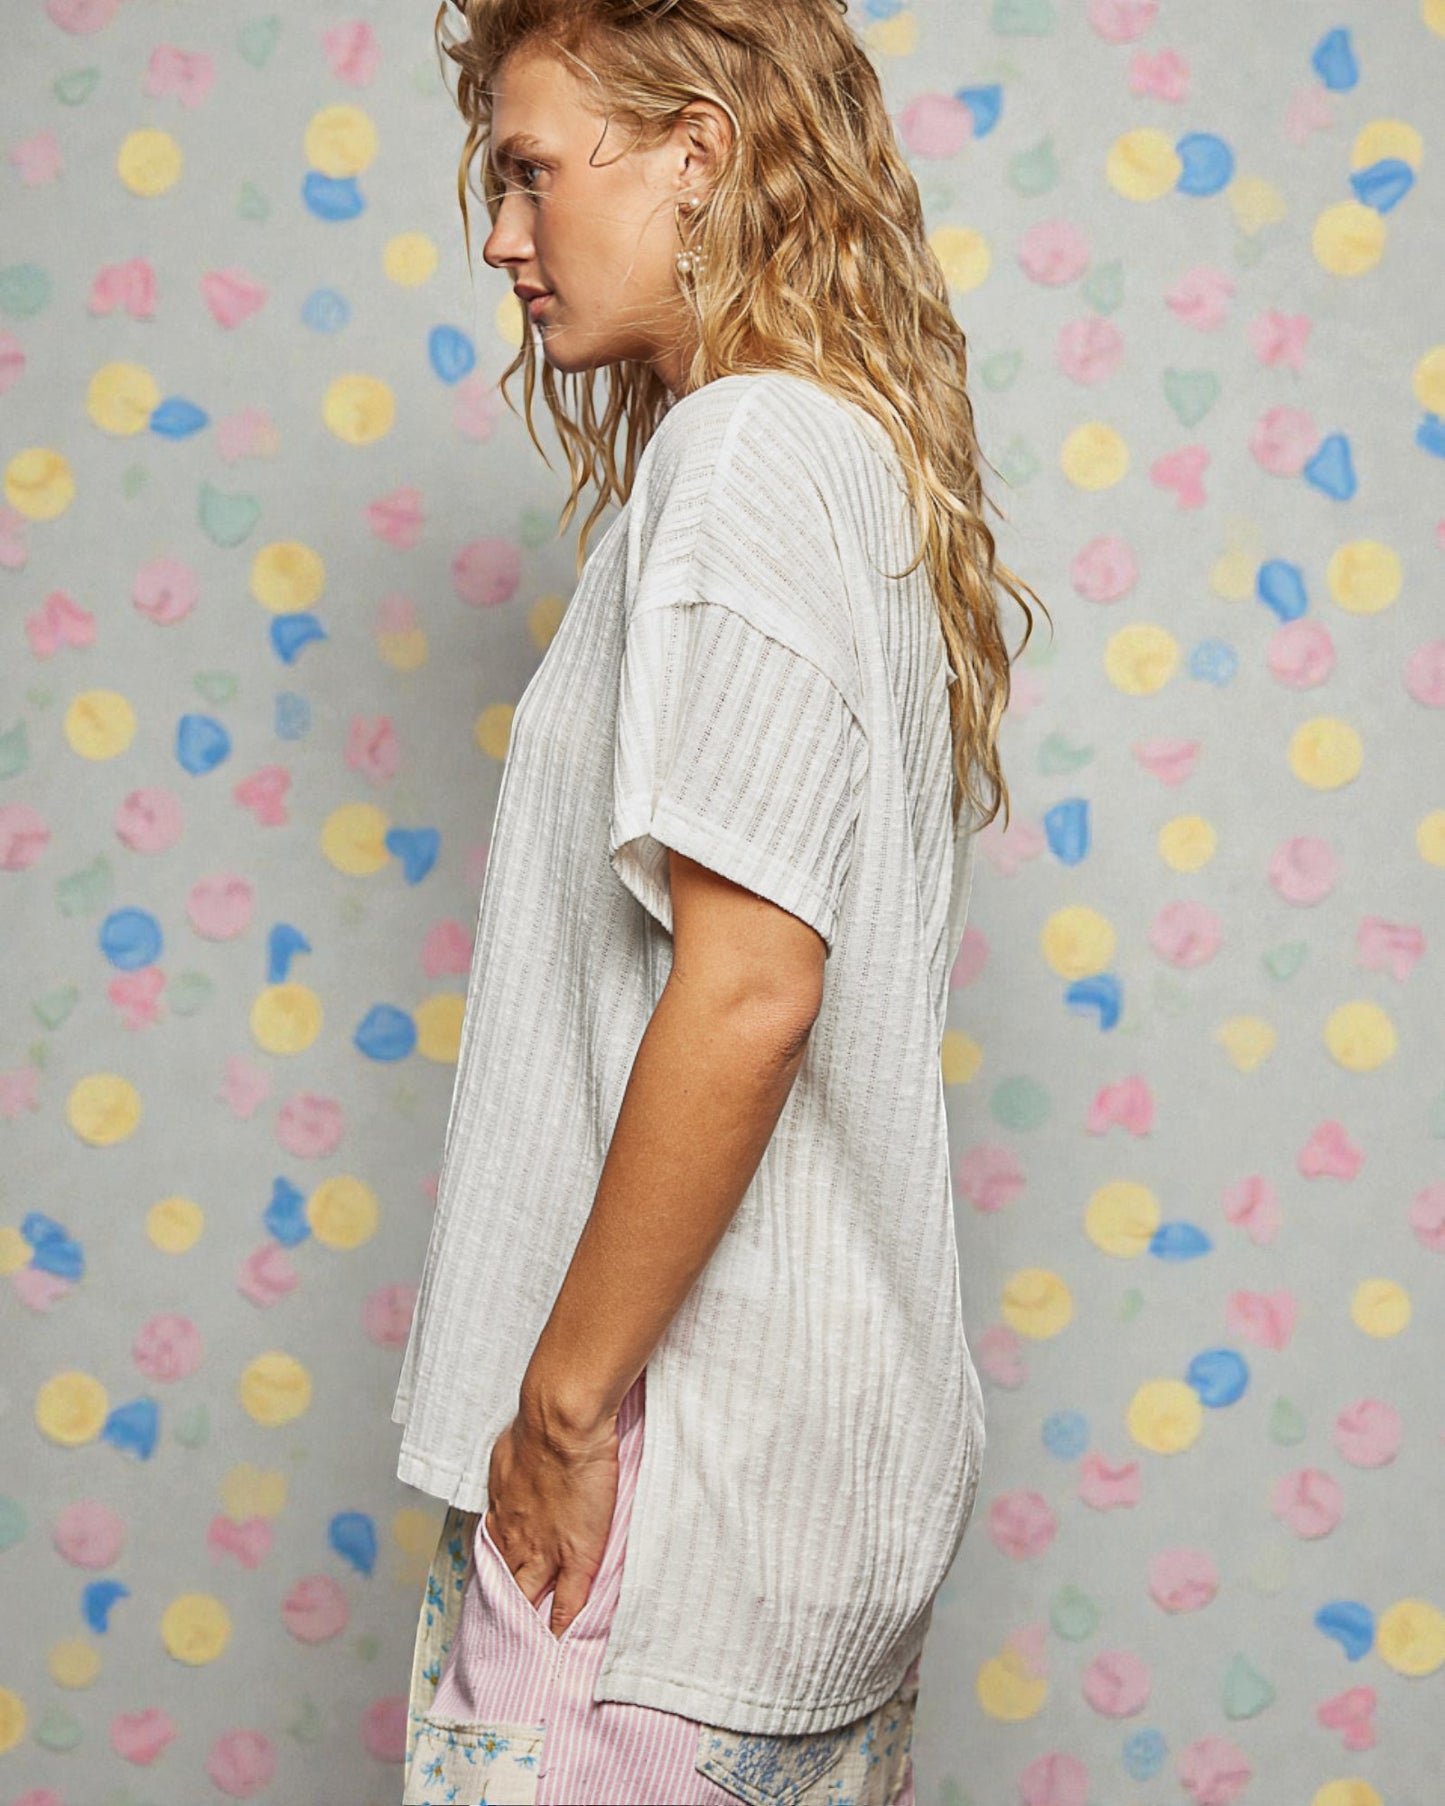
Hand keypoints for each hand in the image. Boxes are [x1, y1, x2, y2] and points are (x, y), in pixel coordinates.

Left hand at [484, 1398, 619, 1640]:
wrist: (561, 1422)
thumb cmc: (537, 1426)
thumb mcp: (508, 1451)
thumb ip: (511, 1472)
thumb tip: (513, 1472)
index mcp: (499, 1512)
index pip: (493, 1554)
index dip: (493, 1575)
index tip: (490, 1591)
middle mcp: (514, 1537)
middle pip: (505, 1584)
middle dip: (501, 1611)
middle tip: (495, 1637)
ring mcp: (545, 1551)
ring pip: (529, 1599)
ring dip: (525, 1625)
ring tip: (522, 1652)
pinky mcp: (576, 1557)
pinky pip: (567, 1602)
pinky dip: (561, 1626)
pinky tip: (559, 1646)